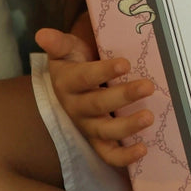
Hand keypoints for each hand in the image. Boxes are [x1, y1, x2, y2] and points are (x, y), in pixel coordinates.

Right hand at [35, 26, 154, 167]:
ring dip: (127, 126)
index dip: (103, 71)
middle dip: (123, 96)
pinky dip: (124, 156)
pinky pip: (108, 154)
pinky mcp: (98, 141)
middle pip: (98, 104)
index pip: (85, 77)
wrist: (72, 85)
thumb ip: (58, 42)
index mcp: (67, 82)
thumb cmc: (75, 62)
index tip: (125, 63)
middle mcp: (76, 107)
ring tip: (149, 117)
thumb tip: (42, 33)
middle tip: (147, 86)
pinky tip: (143, 149)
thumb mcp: (66, 49)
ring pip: (105, 131)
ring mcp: (87, 127)